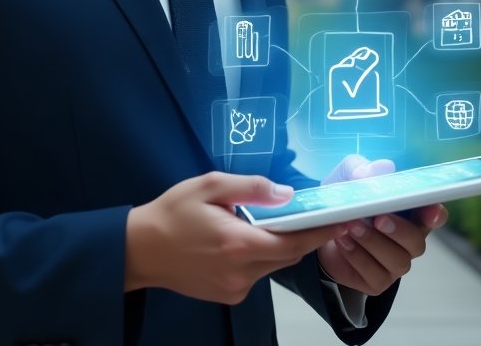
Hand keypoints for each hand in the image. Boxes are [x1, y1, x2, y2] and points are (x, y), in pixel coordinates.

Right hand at [124, 173, 346, 303]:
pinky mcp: (228, 296)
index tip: (340, 220)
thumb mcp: (209, 186)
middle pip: (286, 256)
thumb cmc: (173, 212)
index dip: (319, 233)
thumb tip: (286, 193)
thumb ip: (250, 188)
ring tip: (271, 222)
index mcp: (238, 244)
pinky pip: (256, 274)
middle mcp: (242, 273)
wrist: (140, 250)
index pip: (293, 243)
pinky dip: (260, 256)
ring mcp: (235, 289)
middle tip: (310, 214)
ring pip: (272, 266)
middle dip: (300, 235)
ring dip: (278, 245)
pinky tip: (243, 239)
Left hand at [316, 155, 446, 295]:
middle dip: (399, 230)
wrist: (318, 229)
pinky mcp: (377, 282)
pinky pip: (375, 275)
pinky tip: (343, 241)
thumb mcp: (346, 178)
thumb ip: (360, 170)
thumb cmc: (344, 200)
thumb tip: (378, 169)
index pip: (433, 215)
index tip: (431, 211)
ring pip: (397, 261)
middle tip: (378, 219)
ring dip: (373, 242)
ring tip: (351, 226)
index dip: (435, 214)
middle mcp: (407, 241)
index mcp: (409, 213)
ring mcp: (394, 264)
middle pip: (417, 242)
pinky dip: (357, 257)